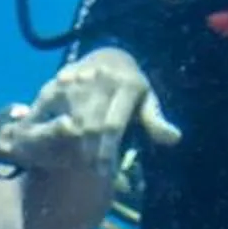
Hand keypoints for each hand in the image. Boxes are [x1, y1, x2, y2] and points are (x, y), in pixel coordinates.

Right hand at [0, 50, 181, 175]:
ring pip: (71, 119)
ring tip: (81, 159)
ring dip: (74, 144)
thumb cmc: (132, 89)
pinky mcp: (61, 77)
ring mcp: (80, 76)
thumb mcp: (148, 102)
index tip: (105, 172)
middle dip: (91, 152)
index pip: (113, 125)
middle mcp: (103, 77)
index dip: (107, 151)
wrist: (109, 56)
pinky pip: (52, 106)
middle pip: (91, 125)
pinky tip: (55, 140)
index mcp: (128, 84)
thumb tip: (175, 139)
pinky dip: (53, 125)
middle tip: (93, 169)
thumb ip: (156, 122)